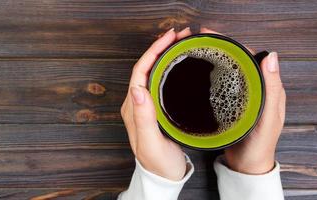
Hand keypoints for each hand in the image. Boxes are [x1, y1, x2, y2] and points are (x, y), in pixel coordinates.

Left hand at [120, 27, 192, 180]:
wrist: (163, 177)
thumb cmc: (159, 164)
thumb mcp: (151, 143)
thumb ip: (143, 118)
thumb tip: (137, 89)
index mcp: (133, 108)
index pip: (140, 71)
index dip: (154, 51)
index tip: (170, 38)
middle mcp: (137, 104)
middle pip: (146, 67)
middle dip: (162, 47)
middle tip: (181, 35)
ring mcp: (146, 106)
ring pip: (153, 72)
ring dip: (165, 54)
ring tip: (182, 43)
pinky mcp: (156, 109)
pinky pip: (160, 80)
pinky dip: (170, 67)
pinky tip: (180, 63)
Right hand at [201, 28, 286, 173]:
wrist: (246, 166)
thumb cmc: (260, 145)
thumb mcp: (268, 118)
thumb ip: (271, 89)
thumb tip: (272, 56)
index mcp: (267, 88)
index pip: (251, 57)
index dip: (234, 43)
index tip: (215, 35)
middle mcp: (254, 89)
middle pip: (237, 61)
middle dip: (220, 47)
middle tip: (200, 39)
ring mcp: (241, 96)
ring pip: (227, 71)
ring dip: (214, 59)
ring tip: (197, 50)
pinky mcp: (229, 105)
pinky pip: (220, 84)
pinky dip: (210, 75)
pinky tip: (199, 73)